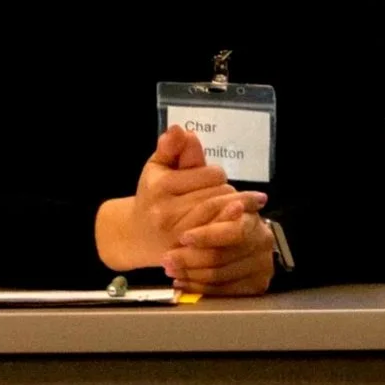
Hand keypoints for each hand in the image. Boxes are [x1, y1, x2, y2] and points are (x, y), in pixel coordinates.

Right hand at [94, 125, 265, 270]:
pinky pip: (218, 240)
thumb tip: (181, 130)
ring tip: (249, 205)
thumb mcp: (158, 166)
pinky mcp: (187, 255)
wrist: (135, 235)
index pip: (210, 175)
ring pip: (220, 217)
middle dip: (228, 192)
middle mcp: (167, 212)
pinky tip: (245, 222)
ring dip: (235, 210)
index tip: (214, 177)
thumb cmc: (152, 194)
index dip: (217, 174)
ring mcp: (177, 236)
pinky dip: (232, 229)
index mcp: (161, 186)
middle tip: (230, 194)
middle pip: (218, 196)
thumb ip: (172, 147)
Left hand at [163, 199, 275, 296]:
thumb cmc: (223, 220)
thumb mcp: (218, 207)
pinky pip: (221, 291)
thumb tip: (232, 206)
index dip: (207, 235)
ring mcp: (261, 266)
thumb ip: (216, 208)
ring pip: (219, 276)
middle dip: (190, 258)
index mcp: (253, 220)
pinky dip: (198, 287)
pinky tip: (183, 281)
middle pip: (222, 256)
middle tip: (167, 258)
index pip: (233, 231)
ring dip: (190, 274)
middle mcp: (262, 243)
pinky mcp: (256, 286)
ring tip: (171, 269)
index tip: (184, 237)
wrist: (243, 238)